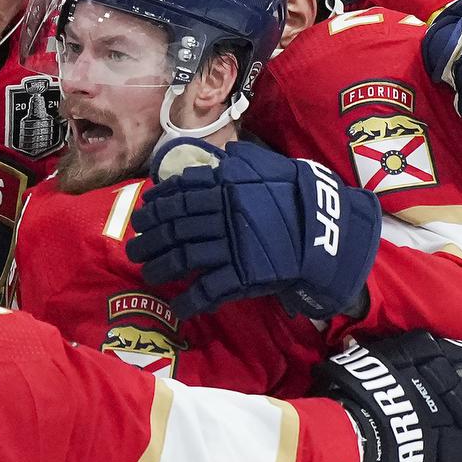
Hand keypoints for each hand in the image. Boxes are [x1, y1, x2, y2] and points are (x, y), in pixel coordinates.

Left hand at [127, 138, 381, 319]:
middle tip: (134, 248)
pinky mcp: (243, 274)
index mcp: (225, 186)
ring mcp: (231, 245)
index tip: (143, 212)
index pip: (178, 194)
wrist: (327, 227)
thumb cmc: (297, 194)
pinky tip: (178, 307)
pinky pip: (209, 290)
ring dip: (160, 267)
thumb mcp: (268, 167)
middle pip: (173, 227)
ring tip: (148, 273)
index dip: (156, 205)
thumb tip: (223, 154)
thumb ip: (241, 161)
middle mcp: (222, 214)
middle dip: (149, 238)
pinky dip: (190, 301)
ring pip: (183, 257)